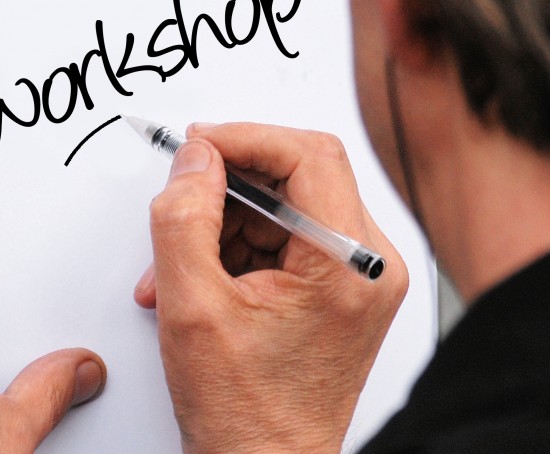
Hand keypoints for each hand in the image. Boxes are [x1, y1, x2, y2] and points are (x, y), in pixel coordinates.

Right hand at [135, 123, 407, 453]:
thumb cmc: (244, 412)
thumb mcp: (191, 305)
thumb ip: (183, 217)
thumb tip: (193, 159)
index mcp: (350, 263)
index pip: (309, 154)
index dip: (244, 137)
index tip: (198, 144)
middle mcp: (370, 265)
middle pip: (298, 175)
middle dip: (226, 187)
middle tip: (180, 200)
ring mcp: (359, 277)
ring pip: (285, 205)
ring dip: (223, 223)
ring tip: (178, 269)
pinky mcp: (340, 289)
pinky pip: (286, 237)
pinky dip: (237, 247)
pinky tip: (201, 280)